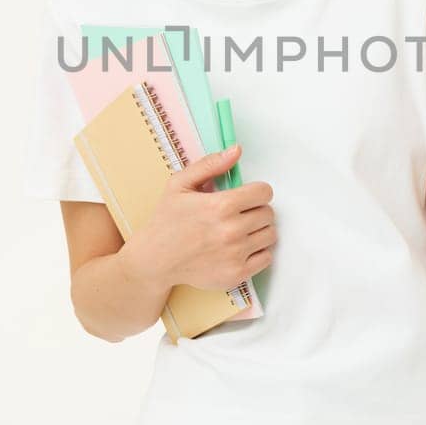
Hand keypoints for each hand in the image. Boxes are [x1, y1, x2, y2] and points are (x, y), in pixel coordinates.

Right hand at [133, 143, 275, 292]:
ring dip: (259, 230)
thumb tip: (236, 150)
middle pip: (268, 214)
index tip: (246, 196)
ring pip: (270, 235)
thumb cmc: (167, 220)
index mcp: (220, 206)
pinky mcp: (236, 274)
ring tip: (239, 230)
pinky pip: (266, 258)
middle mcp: (231, 231)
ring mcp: (235, 255)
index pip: (264, 192)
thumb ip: (211, 165)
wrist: (155, 260)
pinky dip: (257, 252)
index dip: (256, 191)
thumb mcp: (180, 184)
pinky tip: (239, 247)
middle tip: (239, 214)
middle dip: (256, 210)